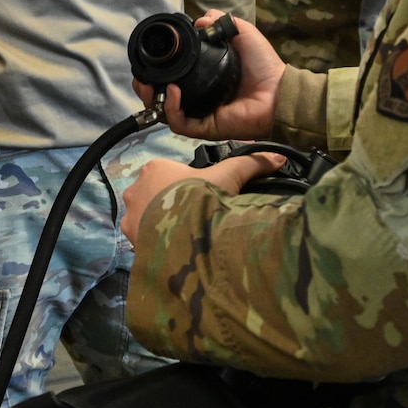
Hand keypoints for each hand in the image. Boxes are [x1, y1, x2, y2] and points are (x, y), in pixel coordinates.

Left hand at [120, 151, 288, 243]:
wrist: (185, 235)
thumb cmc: (201, 198)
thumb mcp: (230, 176)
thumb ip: (251, 164)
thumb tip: (278, 156)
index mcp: (155, 168)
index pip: (167, 174)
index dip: (184, 186)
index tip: (199, 199)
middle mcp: (135, 190)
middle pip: (154, 197)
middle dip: (170, 207)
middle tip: (192, 220)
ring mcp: (129, 217)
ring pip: (146, 220)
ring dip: (161, 227)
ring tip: (185, 239)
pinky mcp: (129, 241)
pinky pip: (143, 241)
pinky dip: (156, 245)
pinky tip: (175, 251)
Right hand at [132, 10, 284, 140]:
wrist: (279, 92)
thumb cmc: (264, 67)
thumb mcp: (243, 35)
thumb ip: (223, 23)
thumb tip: (199, 19)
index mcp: (204, 80)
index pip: (171, 80)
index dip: (156, 72)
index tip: (150, 61)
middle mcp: (198, 98)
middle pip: (160, 99)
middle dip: (145, 89)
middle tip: (141, 78)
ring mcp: (199, 115)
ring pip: (163, 113)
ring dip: (152, 99)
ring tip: (149, 84)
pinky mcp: (204, 128)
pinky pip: (179, 123)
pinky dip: (171, 108)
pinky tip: (174, 90)